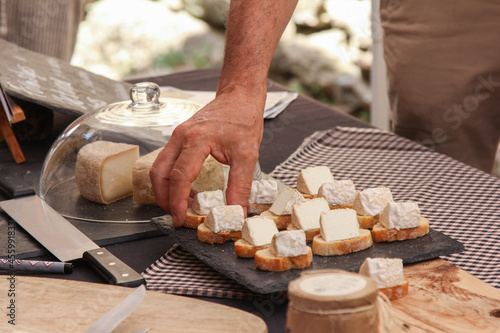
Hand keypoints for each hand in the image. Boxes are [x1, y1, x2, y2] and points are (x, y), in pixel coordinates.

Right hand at [150, 86, 264, 225]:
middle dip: (164, 198)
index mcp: (197, 139)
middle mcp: (181, 136)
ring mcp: (178, 136)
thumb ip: (240, 185)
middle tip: (177, 216)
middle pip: (159, 173)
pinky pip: (168, 161)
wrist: (239, 95)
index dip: (178, 201)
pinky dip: (172, 179)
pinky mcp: (180, 138)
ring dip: (166, 189)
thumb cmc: (243, 118)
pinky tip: (189, 189)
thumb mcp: (247, 155)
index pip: (179, 176)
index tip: (180, 218)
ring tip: (184, 205)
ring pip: (159, 167)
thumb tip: (236, 212)